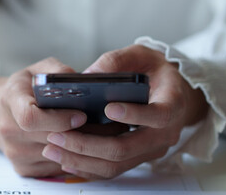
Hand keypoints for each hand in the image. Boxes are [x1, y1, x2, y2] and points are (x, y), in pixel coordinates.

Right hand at [0, 58, 91, 176]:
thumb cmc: (23, 89)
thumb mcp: (36, 70)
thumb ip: (57, 72)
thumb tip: (79, 82)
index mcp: (10, 100)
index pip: (30, 117)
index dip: (59, 119)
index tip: (81, 115)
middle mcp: (8, 129)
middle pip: (49, 138)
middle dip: (80, 134)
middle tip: (105, 127)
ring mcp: (14, 152)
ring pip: (57, 156)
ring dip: (80, 148)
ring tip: (99, 135)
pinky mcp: (22, 168)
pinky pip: (55, 168)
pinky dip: (72, 159)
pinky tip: (81, 146)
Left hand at [41, 45, 208, 178]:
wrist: (173, 91)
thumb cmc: (155, 70)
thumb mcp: (141, 54)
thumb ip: (116, 61)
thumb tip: (87, 75)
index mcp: (172, 103)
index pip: (158, 115)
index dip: (134, 114)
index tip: (108, 108)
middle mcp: (165, 133)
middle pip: (127, 148)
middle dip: (88, 144)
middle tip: (56, 135)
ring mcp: (151, 149)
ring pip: (116, 164)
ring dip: (81, 159)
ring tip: (52, 148)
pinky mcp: (138, 157)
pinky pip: (113, 170)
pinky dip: (87, 167)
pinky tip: (65, 158)